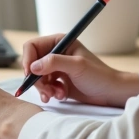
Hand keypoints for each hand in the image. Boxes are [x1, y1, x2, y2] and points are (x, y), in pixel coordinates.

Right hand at [21, 34, 138, 107]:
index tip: (29, 74)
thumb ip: (54, 63)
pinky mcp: (58, 81)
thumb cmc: (99, 75)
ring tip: (56, 95)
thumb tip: (33, 67)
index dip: (28, 59)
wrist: (110, 92)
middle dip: (37, 79)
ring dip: (44, 88)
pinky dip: (49, 93)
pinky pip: (44, 87)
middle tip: (47, 91)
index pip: (33, 46)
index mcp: (60, 42)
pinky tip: (61, 95)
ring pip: (36, 77)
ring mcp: (56, 68)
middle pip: (32, 64)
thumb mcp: (77, 66)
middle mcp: (56, 53)